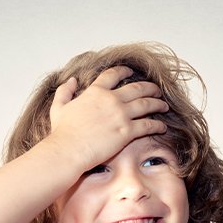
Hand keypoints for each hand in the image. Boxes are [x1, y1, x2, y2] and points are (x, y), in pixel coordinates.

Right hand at [46, 66, 168, 172]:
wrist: (68, 150)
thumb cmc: (62, 133)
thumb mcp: (59, 107)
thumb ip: (65, 91)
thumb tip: (72, 80)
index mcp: (95, 92)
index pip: (113, 75)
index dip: (124, 71)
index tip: (130, 72)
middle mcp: (111, 99)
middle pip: (137, 88)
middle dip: (150, 88)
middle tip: (156, 90)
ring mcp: (121, 115)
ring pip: (146, 104)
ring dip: (158, 103)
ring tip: (164, 105)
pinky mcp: (127, 131)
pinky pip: (148, 125)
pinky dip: (158, 125)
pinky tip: (162, 126)